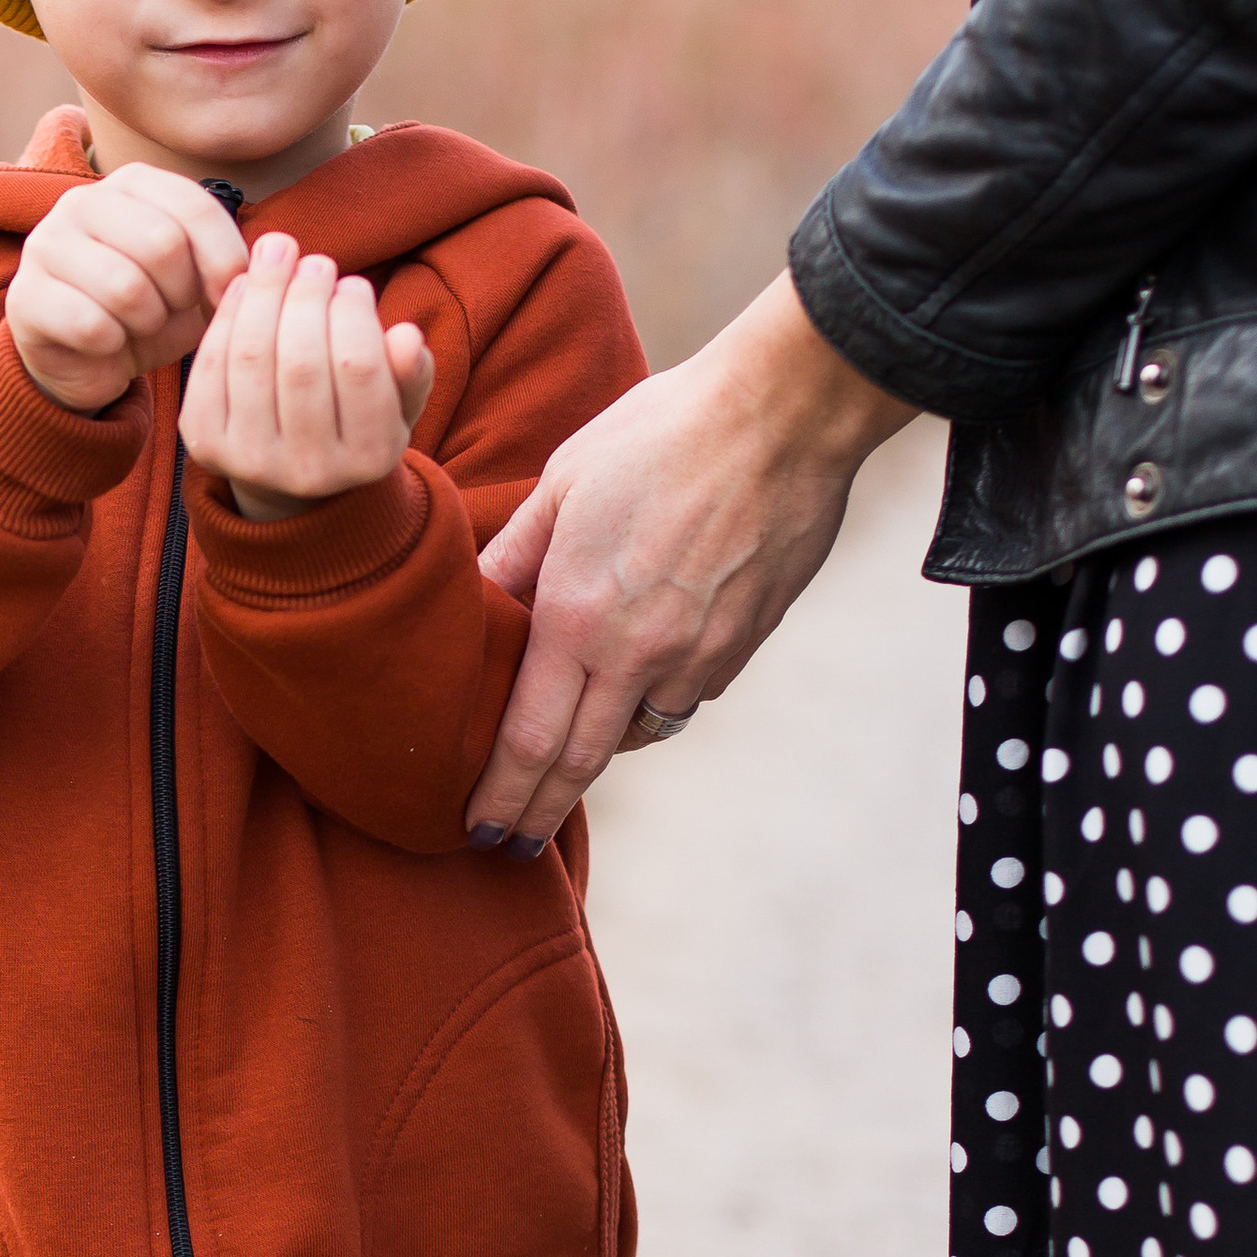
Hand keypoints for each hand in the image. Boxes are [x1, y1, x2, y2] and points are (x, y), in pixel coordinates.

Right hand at [6, 161, 250, 412]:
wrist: (85, 360)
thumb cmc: (148, 313)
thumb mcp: (195, 281)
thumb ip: (225, 262)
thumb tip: (263, 265)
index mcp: (131, 183)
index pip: (193, 205)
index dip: (224, 258)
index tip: (228, 294)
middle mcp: (81, 201)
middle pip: (161, 244)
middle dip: (181, 294)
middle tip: (174, 313)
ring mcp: (45, 245)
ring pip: (125, 287)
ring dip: (148, 324)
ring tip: (141, 327)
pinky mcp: (26, 297)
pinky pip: (92, 325)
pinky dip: (114, 347)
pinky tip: (109, 345)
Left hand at [180, 234, 433, 521]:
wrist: (290, 474)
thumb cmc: (353, 418)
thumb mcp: (398, 403)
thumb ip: (411, 373)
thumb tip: (407, 336)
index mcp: (369, 459)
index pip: (359, 367)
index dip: (353, 312)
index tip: (353, 284)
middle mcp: (310, 471)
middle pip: (301, 361)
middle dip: (306, 296)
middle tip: (315, 262)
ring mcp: (252, 462)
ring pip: (252, 357)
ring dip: (265, 292)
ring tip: (281, 254)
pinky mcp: (207, 445)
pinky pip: (212, 364)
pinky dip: (229, 315)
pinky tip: (247, 284)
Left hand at [464, 274, 914, 849]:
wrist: (784, 414)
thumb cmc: (661, 432)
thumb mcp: (563, 482)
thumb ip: (514, 555)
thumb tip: (473, 602)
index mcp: (579, 617)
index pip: (529, 739)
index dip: (502, 795)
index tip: (482, 832)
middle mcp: (640, 654)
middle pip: (580, 761)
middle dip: (541, 809)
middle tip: (514, 842)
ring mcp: (701, 656)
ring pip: (639, 731)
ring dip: (601, 751)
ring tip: (567, 765)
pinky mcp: (745, 645)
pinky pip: (687, 694)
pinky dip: (655, 701)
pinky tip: (639, 684)